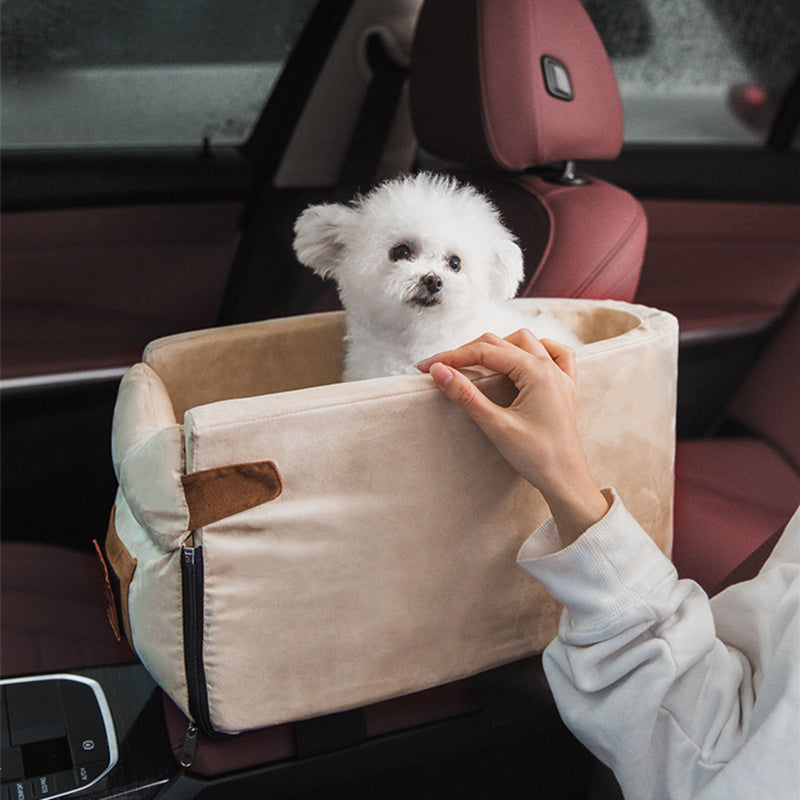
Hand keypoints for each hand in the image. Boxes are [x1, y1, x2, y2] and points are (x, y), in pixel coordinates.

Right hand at [417, 330, 607, 546]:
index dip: (451, 357)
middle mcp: (550, 367)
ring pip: (525, 342)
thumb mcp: (495, 426)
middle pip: (500, 343)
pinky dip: (535, 350)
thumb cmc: (536, 457)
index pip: (484, 352)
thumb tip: (439, 371)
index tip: (426, 366)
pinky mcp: (565, 387)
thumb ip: (466, 395)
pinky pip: (555, 353)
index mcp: (536, 372)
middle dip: (467, 352)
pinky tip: (522, 360)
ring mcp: (561, 375)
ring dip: (498, 347)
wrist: (566, 480)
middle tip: (441, 368)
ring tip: (474, 364)